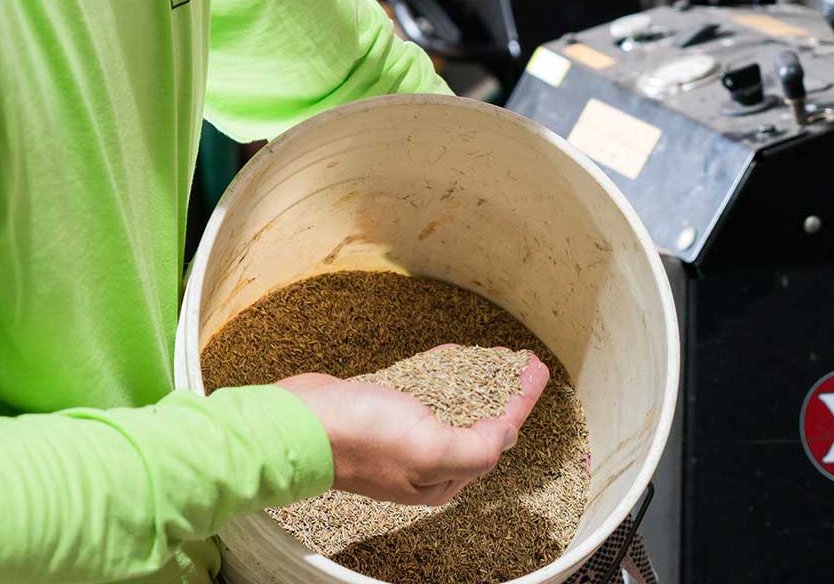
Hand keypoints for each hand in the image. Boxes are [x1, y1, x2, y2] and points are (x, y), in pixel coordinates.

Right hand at [276, 349, 547, 506]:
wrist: (297, 424)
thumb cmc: (361, 437)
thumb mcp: (430, 449)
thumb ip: (477, 448)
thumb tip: (506, 434)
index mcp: (441, 477)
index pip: (497, 437)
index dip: (521, 401)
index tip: (536, 370)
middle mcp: (424, 460)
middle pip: (478, 423)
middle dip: (503, 392)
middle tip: (521, 363)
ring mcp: (402, 435)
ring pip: (452, 405)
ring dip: (476, 380)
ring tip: (495, 357)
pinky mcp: (381, 410)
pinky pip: (423, 390)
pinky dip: (442, 372)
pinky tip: (451, 356)